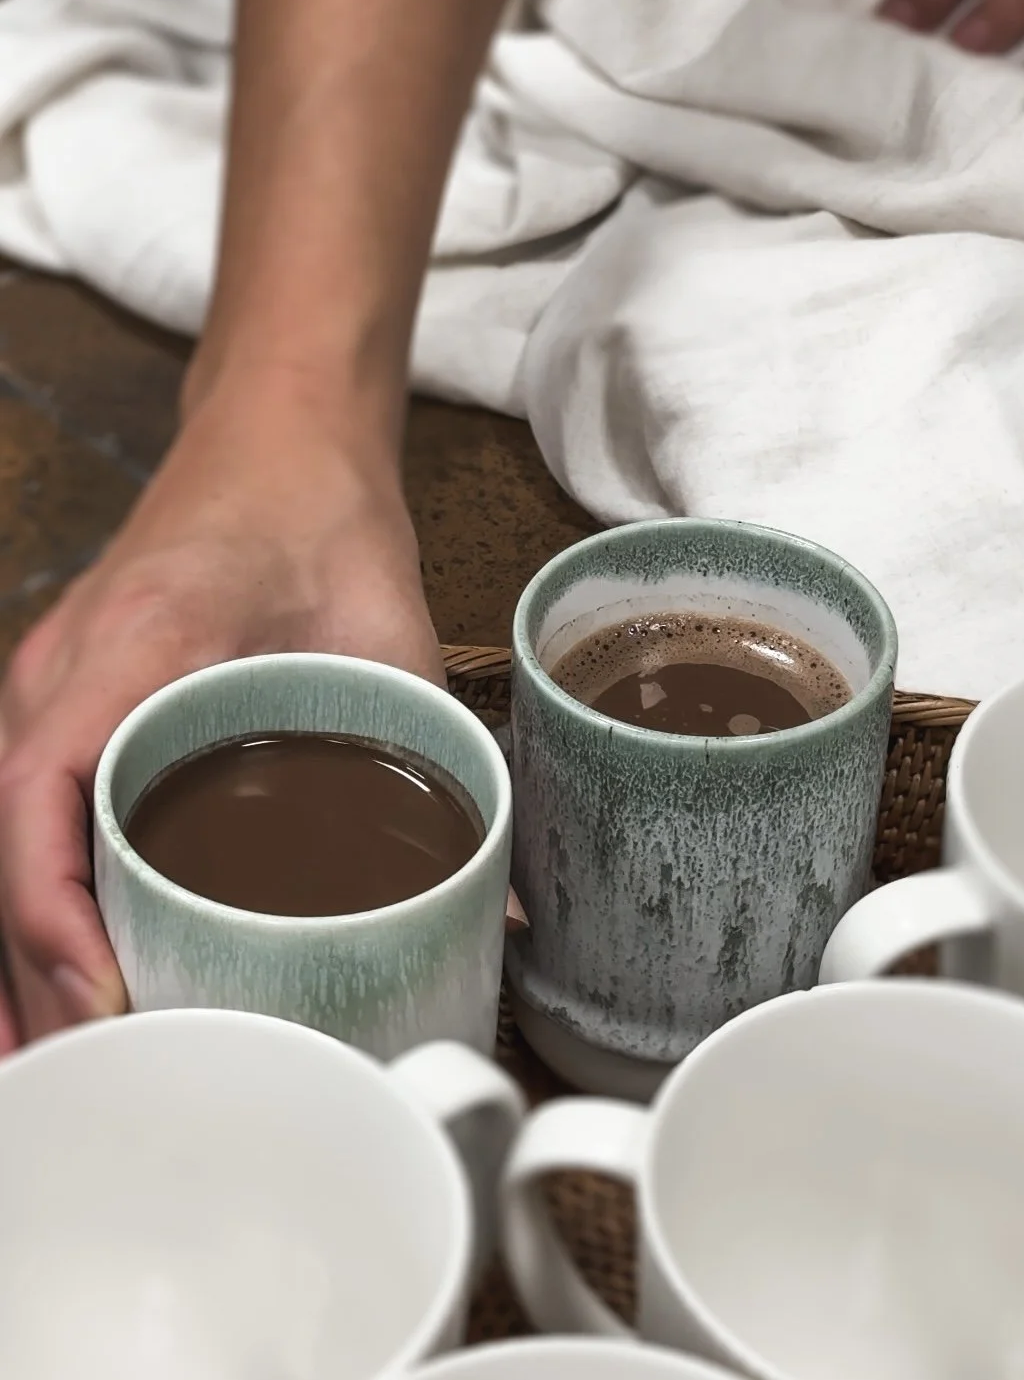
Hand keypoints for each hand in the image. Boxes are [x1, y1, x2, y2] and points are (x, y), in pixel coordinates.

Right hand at [0, 376, 442, 1050]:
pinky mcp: (69, 695)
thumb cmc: (322, 511)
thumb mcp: (386, 630)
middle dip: (31, 972)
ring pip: (1, 834)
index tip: (99, 1000)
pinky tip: (54, 975)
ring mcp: (53, 679)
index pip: (40, 791)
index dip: (50, 912)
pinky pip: (22, 809)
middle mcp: (64, 665)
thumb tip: (488, 898)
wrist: (280, 428)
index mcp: (133, 642)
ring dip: (17, 950)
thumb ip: (431, 757)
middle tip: (87, 1082)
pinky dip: (29, 897)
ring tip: (58, 1064)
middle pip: (5, 840)